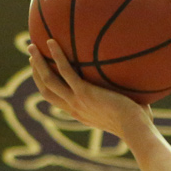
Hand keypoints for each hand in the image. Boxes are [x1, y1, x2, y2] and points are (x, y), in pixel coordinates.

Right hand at [29, 39, 149, 137]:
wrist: (136, 129)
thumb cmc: (138, 122)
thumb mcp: (124, 111)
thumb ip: (123, 98)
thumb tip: (137, 83)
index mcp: (80, 113)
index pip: (56, 99)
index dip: (46, 85)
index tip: (42, 73)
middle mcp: (74, 108)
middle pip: (46, 89)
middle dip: (36, 72)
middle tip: (32, 56)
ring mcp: (77, 100)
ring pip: (49, 80)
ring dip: (38, 63)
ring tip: (32, 46)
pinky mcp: (84, 92)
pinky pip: (65, 71)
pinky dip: (57, 56)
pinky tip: (52, 42)